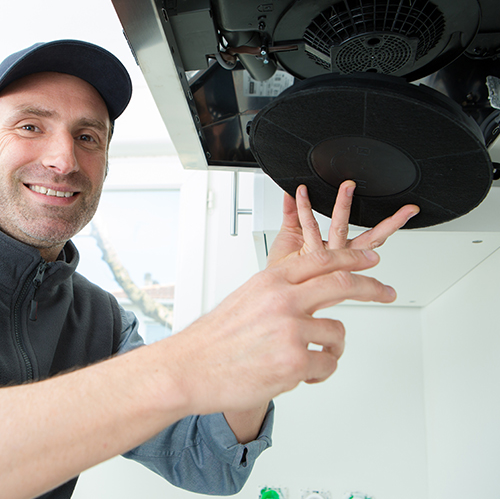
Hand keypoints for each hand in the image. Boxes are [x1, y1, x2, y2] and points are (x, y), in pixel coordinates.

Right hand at [170, 245, 397, 415]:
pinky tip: (302, 374)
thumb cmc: (215, 338)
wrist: (189, 368)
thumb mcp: (247, 300)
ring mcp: (290, 329)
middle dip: (372, 287)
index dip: (352, 258)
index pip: (322, 260)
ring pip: (337, 333)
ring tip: (313, 358)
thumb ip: (281, 293)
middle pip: (342, 284)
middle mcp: (283, 299)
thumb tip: (310, 295)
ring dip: (331, 347)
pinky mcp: (295, 361)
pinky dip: (320, 372)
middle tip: (386, 291)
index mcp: (271, 281)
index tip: (371, 258)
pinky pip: (327, 364)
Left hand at [267, 180, 419, 265]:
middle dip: (388, 224)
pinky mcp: (309, 254)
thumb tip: (291, 193)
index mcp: (339, 252)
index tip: (407, 211)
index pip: (371, 238)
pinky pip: (309, 226)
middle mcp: (336, 254)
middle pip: (369, 238)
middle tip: (403, 210)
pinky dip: (304, 208)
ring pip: (341, 228)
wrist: (271, 285)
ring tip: (348, 187)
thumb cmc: (282, 266)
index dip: (390, 225)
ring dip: (344, 205)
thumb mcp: (290, 234)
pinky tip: (301, 193)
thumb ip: (293, 212)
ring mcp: (325, 255)